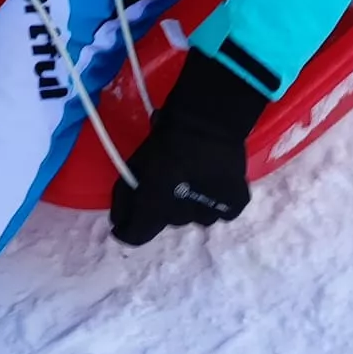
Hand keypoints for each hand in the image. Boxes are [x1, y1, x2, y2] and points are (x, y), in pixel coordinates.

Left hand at [109, 49, 267, 247]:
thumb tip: (119, 219)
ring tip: (194, 175)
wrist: (209, 118)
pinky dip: (215, 199)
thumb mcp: (137, 162)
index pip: (136, 235)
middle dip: (164, 203)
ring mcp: (211, 214)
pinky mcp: (233, 205)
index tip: (125, 220)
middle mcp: (182, 218)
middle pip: (168, 219)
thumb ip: (125, 194)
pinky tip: (213, 180)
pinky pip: (221, 210)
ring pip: (195, 215)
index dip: (127, 229)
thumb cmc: (167, 135)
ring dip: (190, 201)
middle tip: (168, 178)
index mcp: (155, 208)